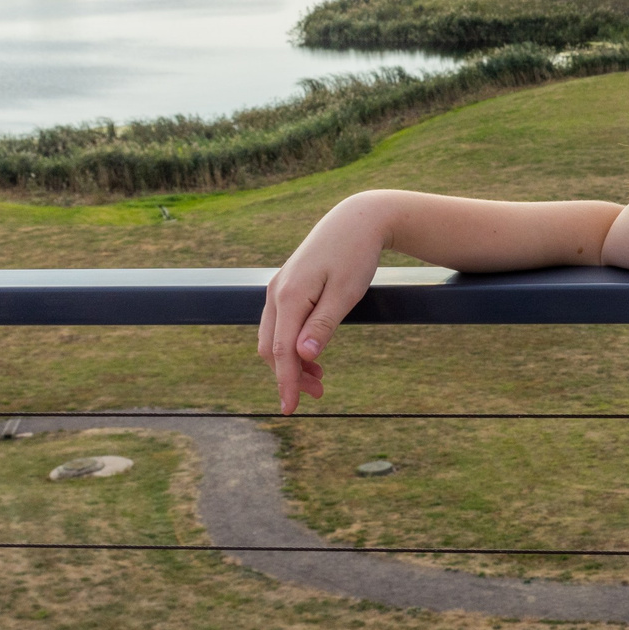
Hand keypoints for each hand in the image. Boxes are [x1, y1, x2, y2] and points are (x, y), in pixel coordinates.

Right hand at [257, 194, 393, 413]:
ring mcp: (279, 288)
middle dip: (290, 375)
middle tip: (319, 394)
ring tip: (319, 379)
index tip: (291, 409)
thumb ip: (323, 325)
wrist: (356, 220)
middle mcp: (277, 292)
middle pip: (272, 348)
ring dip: (292, 362)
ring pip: (275, 337)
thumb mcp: (346, 293)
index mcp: (290, 295)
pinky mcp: (287, 286)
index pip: (282, 351)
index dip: (286, 382)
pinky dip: (292, 344)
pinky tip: (312, 354)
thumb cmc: (356, 255)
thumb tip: (302, 356)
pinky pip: (281, 323)